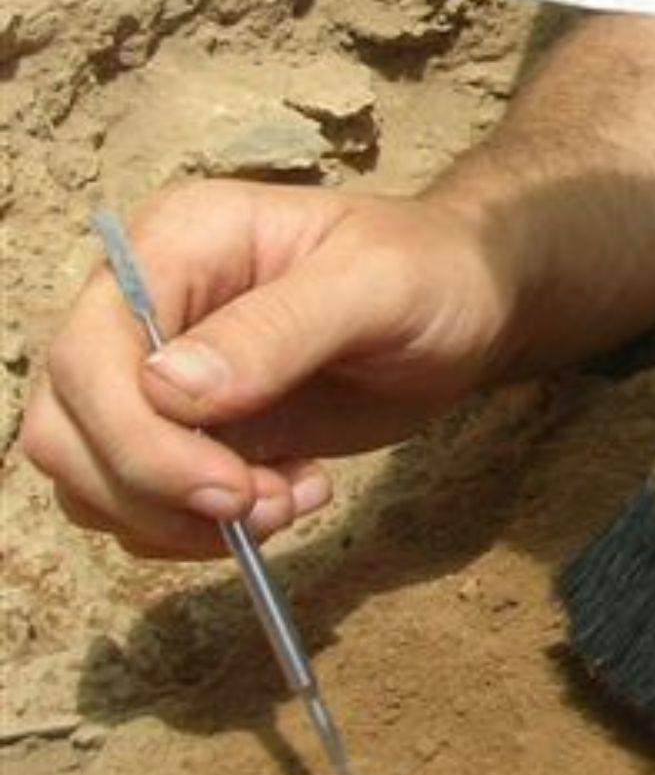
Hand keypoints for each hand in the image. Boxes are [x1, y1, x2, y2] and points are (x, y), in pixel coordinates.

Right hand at [22, 180, 514, 557]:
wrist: (466, 304)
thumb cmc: (429, 273)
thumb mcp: (376, 286)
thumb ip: (278, 330)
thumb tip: (168, 389)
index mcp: (172, 246)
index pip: (88, 355)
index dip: (137, 439)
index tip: (230, 487)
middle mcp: (139, 308)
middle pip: (67, 427)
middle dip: (156, 492)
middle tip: (268, 506)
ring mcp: (155, 376)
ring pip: (90, 478)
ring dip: (179, 520)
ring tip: (291, 501)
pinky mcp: (187, 433)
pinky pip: (143, 505)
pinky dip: (201, 528)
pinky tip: (291, 497)